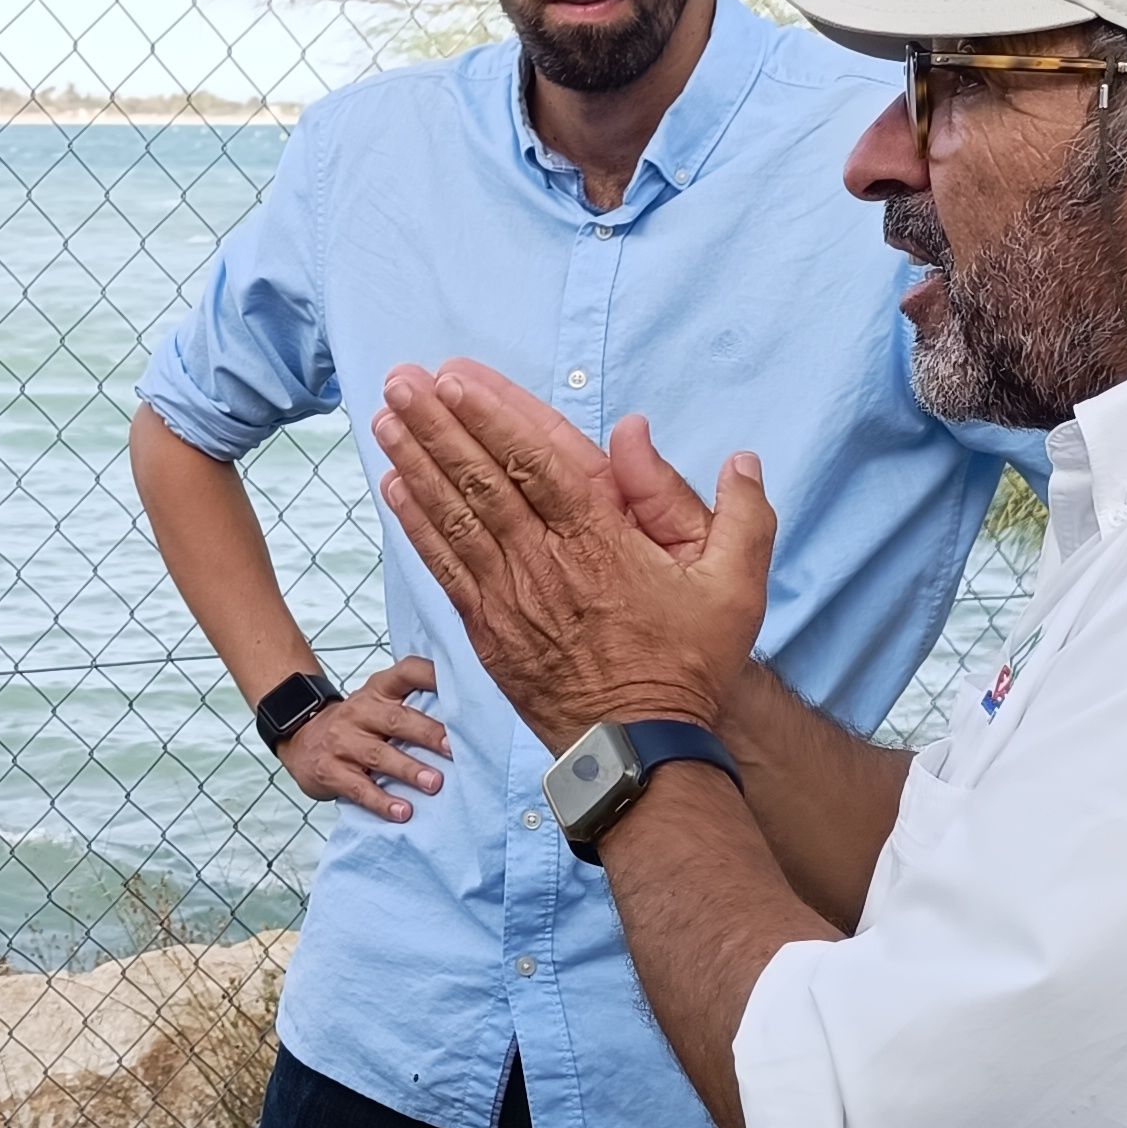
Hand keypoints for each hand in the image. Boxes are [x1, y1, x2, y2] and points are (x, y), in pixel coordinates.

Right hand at [278, 656, 449, 822]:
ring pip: (379, 755)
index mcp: (377, 692)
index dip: (431, 675)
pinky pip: (359, 788)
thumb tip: (467, 719)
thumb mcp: (378, 703)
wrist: (301, 738)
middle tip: (453, 749)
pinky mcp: (330, 771)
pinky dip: (382, 801)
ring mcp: (343, 742)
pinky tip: (402, 811)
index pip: (406, 672)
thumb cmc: (356, 724)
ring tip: (433, 784)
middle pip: (397, 720)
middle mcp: (360, 712)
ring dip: (409, 770)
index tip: (459, 684)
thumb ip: (412, 704)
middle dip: (427, 734)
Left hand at [371, 362, 775, 748]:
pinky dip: (416, 525)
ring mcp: (509, 596)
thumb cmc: (688, 664)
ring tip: (384, 418)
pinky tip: (393, 486)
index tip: (456, 380)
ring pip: (453, 517)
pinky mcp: (488, 629)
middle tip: (401, 382)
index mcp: (600, 540)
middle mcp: (545, 561)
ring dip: (416, 462)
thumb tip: (739, 459)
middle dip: (437, 425)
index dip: (492, 416)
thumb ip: (742, 517)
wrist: (636, 747)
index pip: (535, 463)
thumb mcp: (738, 589)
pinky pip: (444, 566)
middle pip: (481, 479)